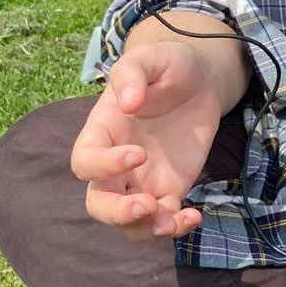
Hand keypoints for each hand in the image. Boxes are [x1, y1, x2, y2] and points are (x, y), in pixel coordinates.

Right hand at [70, 39, 223, 241]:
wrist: (200, 80)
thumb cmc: (167, 66)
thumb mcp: (150, 58)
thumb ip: (133, 74)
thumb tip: (129, 103)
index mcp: (101, 133)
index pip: (85, 162)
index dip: (105, 166)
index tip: (139, 153)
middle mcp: (115, 165)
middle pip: (98, 203)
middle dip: (117, 212)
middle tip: (147, 205)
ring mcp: (142, 181)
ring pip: (128, 223)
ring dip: (145, 229)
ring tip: (171, 220)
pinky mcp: (169, 189)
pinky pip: (163, 219)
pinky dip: (176, 226)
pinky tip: (194, 216)